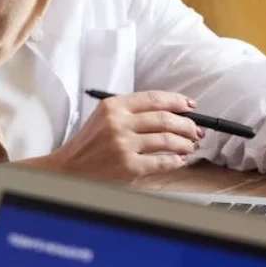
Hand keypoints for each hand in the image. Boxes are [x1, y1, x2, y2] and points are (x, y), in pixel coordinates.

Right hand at [43, 90, 203, 180]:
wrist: (69, 168)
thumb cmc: (90, 143)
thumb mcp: (104, 117)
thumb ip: (132, 111)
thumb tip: (170, 112)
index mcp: (113, 106)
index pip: (154, 98)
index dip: (177, 101)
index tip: (190, 106)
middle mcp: (118, 123)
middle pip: (165, 119)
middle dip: (187, 124)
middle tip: (196, 130)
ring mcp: (124, 145)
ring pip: (167, 140)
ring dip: (185, 143)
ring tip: (191, 145)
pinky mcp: (129, 166)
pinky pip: (161, 162)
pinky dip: (175, 161)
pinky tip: (180, 160)